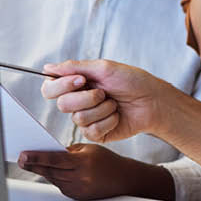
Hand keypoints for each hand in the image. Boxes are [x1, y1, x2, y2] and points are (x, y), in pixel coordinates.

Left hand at [17, 144, 173, 200]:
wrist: (124, 180)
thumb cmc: (107, 161)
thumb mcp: (89, 149)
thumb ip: (68, 151)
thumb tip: (48, 153)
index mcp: (83, 162)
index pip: (55, 159)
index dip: (37, 157)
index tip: (23, 155)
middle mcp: (79, 178)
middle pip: (50, 170)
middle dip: (34, 164)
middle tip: (20, 158)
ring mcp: (77, 189)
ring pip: (53, 178)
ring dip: (42, 170)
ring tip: (29, 161)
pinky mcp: (76, 196)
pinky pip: (59, 185)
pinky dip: (53, 177)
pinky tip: (47, 170)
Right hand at [40, 60, 165, 142]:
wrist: (153, 100)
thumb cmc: (132, 81)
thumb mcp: (103, 68)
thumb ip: (74, 67)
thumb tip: (47, 68)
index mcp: (77, 84)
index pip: (50, 88)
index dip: (60, 85)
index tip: (81, 80)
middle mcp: (79, 101)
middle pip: (62, 104)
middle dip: (86, 98)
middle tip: (104, 92)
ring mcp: (87, 119)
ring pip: (78, 118)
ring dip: (102, 108)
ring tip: (115, 103)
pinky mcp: (97, 133)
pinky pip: (91, 130)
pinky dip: (108, 120)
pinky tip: (118, 115)